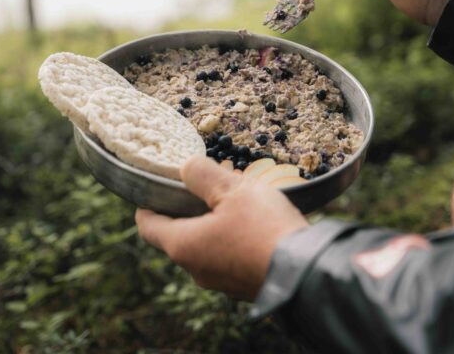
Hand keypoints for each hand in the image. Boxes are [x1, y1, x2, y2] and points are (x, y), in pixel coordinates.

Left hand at [135, 155, 308, 299]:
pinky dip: (233, 240)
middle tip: (206, 186)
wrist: (306, 272)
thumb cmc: (263, 228)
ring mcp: (220, 282)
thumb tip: (186, 168)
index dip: (148, 204)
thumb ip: (203, 175)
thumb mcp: (232, 190)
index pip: (148, 225)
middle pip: (178, 235)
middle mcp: (195, 269)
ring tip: (236, 201)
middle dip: (188, 209)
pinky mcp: (242, 287)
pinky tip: (254, 223)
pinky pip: (228, 258)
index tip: (156, 188)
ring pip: (205, 247)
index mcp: (183, 245)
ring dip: (214, 224)